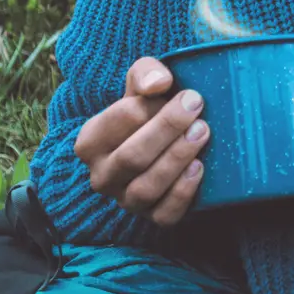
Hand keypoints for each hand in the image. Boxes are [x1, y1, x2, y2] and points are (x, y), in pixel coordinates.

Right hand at [74, 57, 208, 226]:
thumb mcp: (140, 86)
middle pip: (132, 156)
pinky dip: (183, 193)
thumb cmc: (147, 113)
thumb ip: (145, 74)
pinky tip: (199, 167)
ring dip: (177, 158)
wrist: (156, 147)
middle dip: (167, 128)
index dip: (151, 105)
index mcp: (90, 142)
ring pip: (146, 188)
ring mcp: (125, 201)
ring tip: (202, 132)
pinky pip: (165, 215)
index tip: (180, 92)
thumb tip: (158, 83)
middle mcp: (102, 176)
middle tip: (196, 106)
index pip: (119, 121)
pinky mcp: (152, 218)